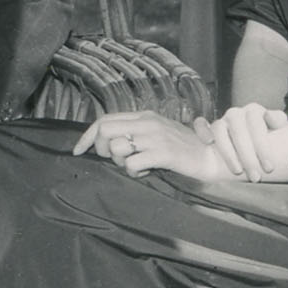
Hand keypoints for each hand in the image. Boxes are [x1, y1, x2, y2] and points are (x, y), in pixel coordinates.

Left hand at [71, 109, 225, 181]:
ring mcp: (155, 136)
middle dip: (101, 149)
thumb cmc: (181, 149)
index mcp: (144, 115)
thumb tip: (105, 143)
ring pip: (117, 148)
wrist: (211, 157)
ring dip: (121, 163)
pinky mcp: (163, 153)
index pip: (105, 120)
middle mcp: (147, 122)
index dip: (87, 136)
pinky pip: (132, 164)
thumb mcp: (155, 134)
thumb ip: (133, 134)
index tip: (77, 151)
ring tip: (137, 166)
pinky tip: (146, 172)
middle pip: (105, 130)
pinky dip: (134, 172)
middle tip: (116, 160)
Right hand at [203, 101, 287, 181]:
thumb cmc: (271, 137)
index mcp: (254, 111)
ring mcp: (221, 120)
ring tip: (237, 171)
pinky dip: (202, 130)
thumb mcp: (279, 128)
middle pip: (238, 131)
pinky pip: (200, 124)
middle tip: (255, 177)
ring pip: (219, 129)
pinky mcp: (208, 127)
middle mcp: (236, 113)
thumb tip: (269, 117)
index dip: (263, 147)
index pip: (256, 125)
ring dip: (228, 152)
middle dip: (248, 156)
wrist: (259, 142)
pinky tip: (208, 142)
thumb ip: (278, 121)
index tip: (269, 167)